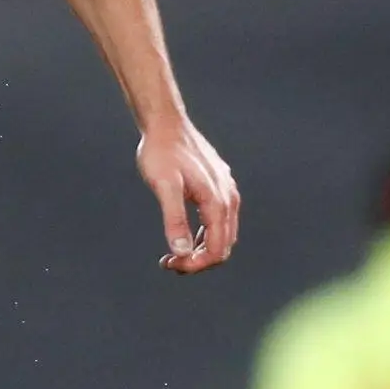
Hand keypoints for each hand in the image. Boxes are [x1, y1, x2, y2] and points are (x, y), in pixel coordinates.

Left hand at [137, 116, 238, 273]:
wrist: (166, 124)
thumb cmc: (161, 153)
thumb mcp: (164, 187)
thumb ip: (174, 219)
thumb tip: (181, 252)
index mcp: (217, 201)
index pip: (217, 250)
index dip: (195, 265)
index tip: (170, 263)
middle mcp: (228, 198)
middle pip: (223, 246)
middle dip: (198, 261)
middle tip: (169, 262)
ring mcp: (226, 191)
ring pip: (222, 235)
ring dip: (201, 251)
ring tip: (173, 255)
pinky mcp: (219, 187)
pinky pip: (219, 221)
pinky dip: (204, 236)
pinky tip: (185, 236)